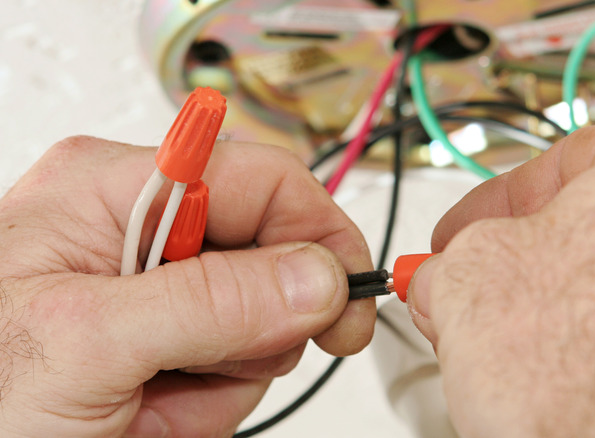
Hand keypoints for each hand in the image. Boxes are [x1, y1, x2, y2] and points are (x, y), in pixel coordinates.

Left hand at [0, 136, 374, 436]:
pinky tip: (149, 412)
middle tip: (215, 365)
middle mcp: (142, 230)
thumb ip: (210, 302)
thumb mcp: (88, 343)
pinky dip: (205, 403)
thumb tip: (316, 276)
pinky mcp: (169, 342)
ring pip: (260, 321)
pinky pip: (237, 365)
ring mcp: (160, 291)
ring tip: (151, 399)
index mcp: (114, 190)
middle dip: (255, 324)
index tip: (348, 290)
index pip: (259, 176)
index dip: (316, 228)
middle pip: (270, 254)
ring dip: (222, 375)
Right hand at [407, 121, 594, 436]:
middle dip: (521, 271)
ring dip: (559, 317)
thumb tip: (444, 277)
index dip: (489, 208)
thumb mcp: (472, 283)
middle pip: (594, 230)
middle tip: (475, 301)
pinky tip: (572, 385)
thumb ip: (448, 262)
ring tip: (521, 359)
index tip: (457, 238)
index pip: (561, 163)